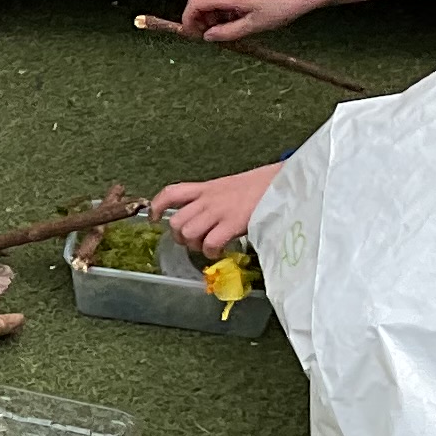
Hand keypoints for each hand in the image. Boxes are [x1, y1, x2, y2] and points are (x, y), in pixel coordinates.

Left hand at [153, 164, 280, 263]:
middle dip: (179, 237)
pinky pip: (210, 244)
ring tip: (207, 247)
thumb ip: (212, 199)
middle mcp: (208, 199)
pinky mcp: (232, 224)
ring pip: (188, 233)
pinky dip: (211, 252)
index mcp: (206, 188)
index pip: (172, 193)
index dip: (157, 206)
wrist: (281, 183)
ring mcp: (219, 211)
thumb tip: (201, 218)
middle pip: (176, 221)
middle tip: (191, 241)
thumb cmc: (259, 186)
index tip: (153, 218)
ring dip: (194, 245)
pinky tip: (219, 251)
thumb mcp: (228, 187)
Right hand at [181, 0, 319, 46]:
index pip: (195, 3)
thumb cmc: (282, 6)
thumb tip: (210, 37)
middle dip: (197, 14)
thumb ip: (227, 33)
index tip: (192, 33)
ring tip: (222, 22)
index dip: (189, 20)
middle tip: (207, 30)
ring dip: (208, 5)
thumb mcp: (254, 26)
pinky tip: (233, 11)